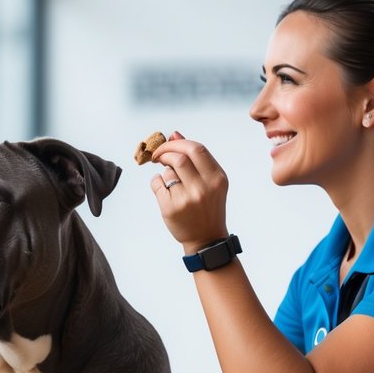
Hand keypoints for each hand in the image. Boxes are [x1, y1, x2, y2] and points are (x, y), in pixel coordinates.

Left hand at [150, 132, 229, 252]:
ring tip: (171, 182)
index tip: (168, 145)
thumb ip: (195, 158)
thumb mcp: (210, 181)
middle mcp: (204, 187)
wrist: (206, 238)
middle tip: (158, 155)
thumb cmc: (208, 206)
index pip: (196, 148)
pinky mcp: (171, 208)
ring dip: (164, 171)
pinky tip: (164, 191)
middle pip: (179, 157)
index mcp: (217, 178)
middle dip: (165, 152)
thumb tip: (174, 134)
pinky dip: (156, 183)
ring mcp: (187, 199)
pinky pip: (156, 184)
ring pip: (167, 171)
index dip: (178, 143)